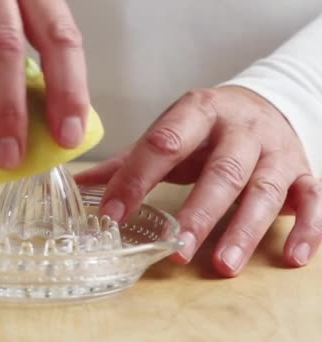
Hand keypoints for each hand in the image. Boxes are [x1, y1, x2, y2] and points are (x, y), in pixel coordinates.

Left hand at [75, 86, 321, 276]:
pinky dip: (306, 228)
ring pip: (264, 190)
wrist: (263, 104)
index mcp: (199, 112)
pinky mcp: (303, 171)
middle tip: (176, 248)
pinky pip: (312, 199)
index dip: (138, 179)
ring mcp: (275, 150)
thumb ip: (130, 161)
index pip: (165, 144)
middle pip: (221, 172)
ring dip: (244, 229)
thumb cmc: (206, 127)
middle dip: (199, 212)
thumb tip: (77, 185)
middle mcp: (240, 129)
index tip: (115, 215)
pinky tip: (292, 257)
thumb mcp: (170, 132)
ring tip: (223, 264)